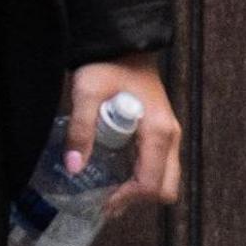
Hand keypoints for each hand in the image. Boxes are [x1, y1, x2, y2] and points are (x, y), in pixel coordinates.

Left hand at [64, 58, 184, 206]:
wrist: (124, 43)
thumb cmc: (108, 64)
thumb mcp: (88, 93)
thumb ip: (81, 130)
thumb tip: (74, 167)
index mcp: (158, 132)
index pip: (151, 183)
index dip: (127, 199)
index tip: (102, 202)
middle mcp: (170, 137)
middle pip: (165, 187)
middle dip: (138, 199)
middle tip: (107, 200)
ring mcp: (169, 135)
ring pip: (165, 178)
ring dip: (140, 189)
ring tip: (109, 190)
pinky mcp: (162, 132)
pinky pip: (159, 166)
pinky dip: (141, 177)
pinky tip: (117, 172)